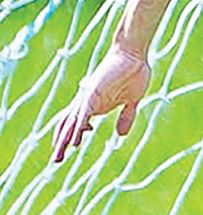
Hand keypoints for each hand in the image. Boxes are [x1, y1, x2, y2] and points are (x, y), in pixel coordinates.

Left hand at [52, 41, 150, 161]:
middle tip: (56, 160)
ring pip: (71, 122)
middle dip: (61, 143)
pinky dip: (78, 126)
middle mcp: (87, 101)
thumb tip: (120, 135)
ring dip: (64, 139)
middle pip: (68, 125)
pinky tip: (75, 138)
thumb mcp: (132, 101)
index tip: (72, 147)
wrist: (133, 55)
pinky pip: (83, 113)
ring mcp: (89, 97)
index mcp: (95, 103)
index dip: (72, 135)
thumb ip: (126, 117)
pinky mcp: (94, 92)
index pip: (77, 122)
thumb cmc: (133, 73)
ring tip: (58, 153)